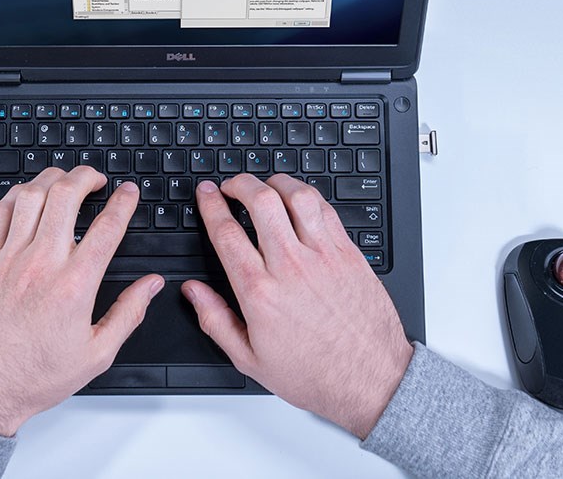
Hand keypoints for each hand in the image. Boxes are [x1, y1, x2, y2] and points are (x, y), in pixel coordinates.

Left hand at [0, 167, 163, 436]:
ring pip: (31, 196)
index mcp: (74, 287)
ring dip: (52, 179)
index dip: (124, 202)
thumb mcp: (96, 355)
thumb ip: (128, 314)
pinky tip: (28, 196)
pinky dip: (17, 195)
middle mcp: (41, 265)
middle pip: (66, 197)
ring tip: (65, 180)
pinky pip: (0, 214)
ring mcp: (8, 260)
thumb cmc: (33, 377)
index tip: (129, 193)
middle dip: (87, 177)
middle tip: (97, 178)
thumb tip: (151, 286)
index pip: (106, 228)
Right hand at [183, 174, 413, 439]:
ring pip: (297, 196)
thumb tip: (193, 292)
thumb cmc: (315, 374)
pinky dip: (308, 197)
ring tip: (266, 185)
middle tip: (231, 184)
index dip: (210, 205)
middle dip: (240, 183)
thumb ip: (215, 320)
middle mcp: (290, 267)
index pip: (226, 233)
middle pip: (260, 201)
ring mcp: (323, 257)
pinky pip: (326, 210)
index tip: (206, 194)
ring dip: (276, 182)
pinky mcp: (349, 254)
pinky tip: (300, 201)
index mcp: (259, 292)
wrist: (369, 379)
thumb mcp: (250, 359)